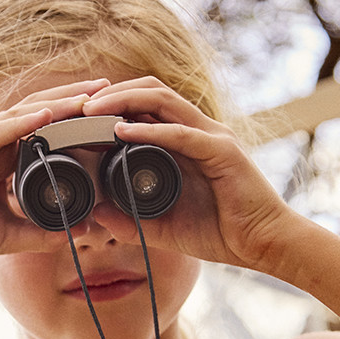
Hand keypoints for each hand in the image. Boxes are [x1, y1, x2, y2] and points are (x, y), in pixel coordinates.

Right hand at [0, 79, 111, 271]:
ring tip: (88, 97)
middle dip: (73, 100)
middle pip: (39, 114)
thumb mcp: (9, 236)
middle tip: (108, 90)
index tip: (106, 117)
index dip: (74, 122)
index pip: (44, 133)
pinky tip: (47, 115)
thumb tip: (81, 230)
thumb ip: (43, 232)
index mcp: (2, 162)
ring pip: (21, 116)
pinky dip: (22, 123)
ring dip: (56, 104)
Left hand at [80, 77, 297, 271]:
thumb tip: (96, 213)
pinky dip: (149, 131)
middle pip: (149, 93)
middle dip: (110, 94)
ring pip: (162, 101)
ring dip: (123, 101)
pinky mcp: (222, 152)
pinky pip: (180, 134)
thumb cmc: (220, 233)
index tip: (75, 120)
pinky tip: (121, 133)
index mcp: (184, 143)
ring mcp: (211, 137)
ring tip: (91, 111)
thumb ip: (132, 219)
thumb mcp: (164, 228)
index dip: (110, 107)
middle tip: (76, 108)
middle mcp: (197, 131)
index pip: (143, 109)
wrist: (264, 245)